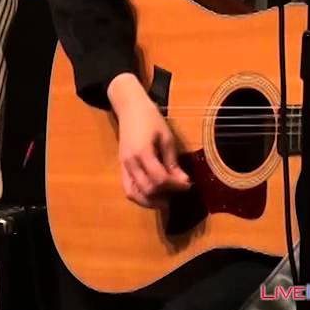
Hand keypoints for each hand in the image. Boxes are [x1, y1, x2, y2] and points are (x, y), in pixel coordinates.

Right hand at [108, 73, 191, 207]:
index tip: (188, 184)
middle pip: (147, 189)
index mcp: (142, 153)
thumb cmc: (150, 118)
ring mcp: (123, 166)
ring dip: (150, 201)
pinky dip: (140, 196)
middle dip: (165, 194)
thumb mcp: (166, 137)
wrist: (129, 108)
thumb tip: (184, 182)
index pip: (159, 179)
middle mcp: (130, 162)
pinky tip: (153, 194)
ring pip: (133, 194)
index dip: (176, 186)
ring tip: (165, 199)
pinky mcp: (122, 167)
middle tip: (179, 191)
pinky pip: (128, 188)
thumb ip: (173, 162)